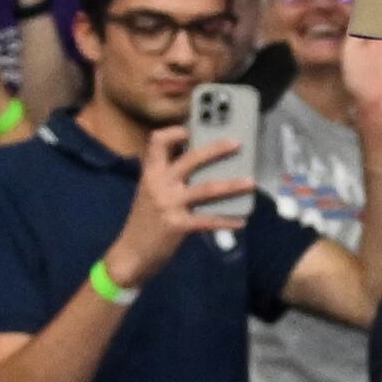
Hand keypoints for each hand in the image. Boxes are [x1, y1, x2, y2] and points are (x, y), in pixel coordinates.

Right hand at [109, 122, 251, 285]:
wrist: (130, 255)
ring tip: (250, 182)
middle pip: (190, 159)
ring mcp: (168, 204)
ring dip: (231, 185)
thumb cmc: (146, 220)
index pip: (158, 141)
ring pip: (206, 189)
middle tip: (238, 143)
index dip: (177, 131)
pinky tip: (241, 220)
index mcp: (151, 172)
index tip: (196, 126)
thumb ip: (170, 176)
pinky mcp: (177, 225)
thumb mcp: (151, 191)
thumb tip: (205, 159)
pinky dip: (226, 219)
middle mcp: (158, 184)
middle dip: (216, 149)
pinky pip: (208, 220)